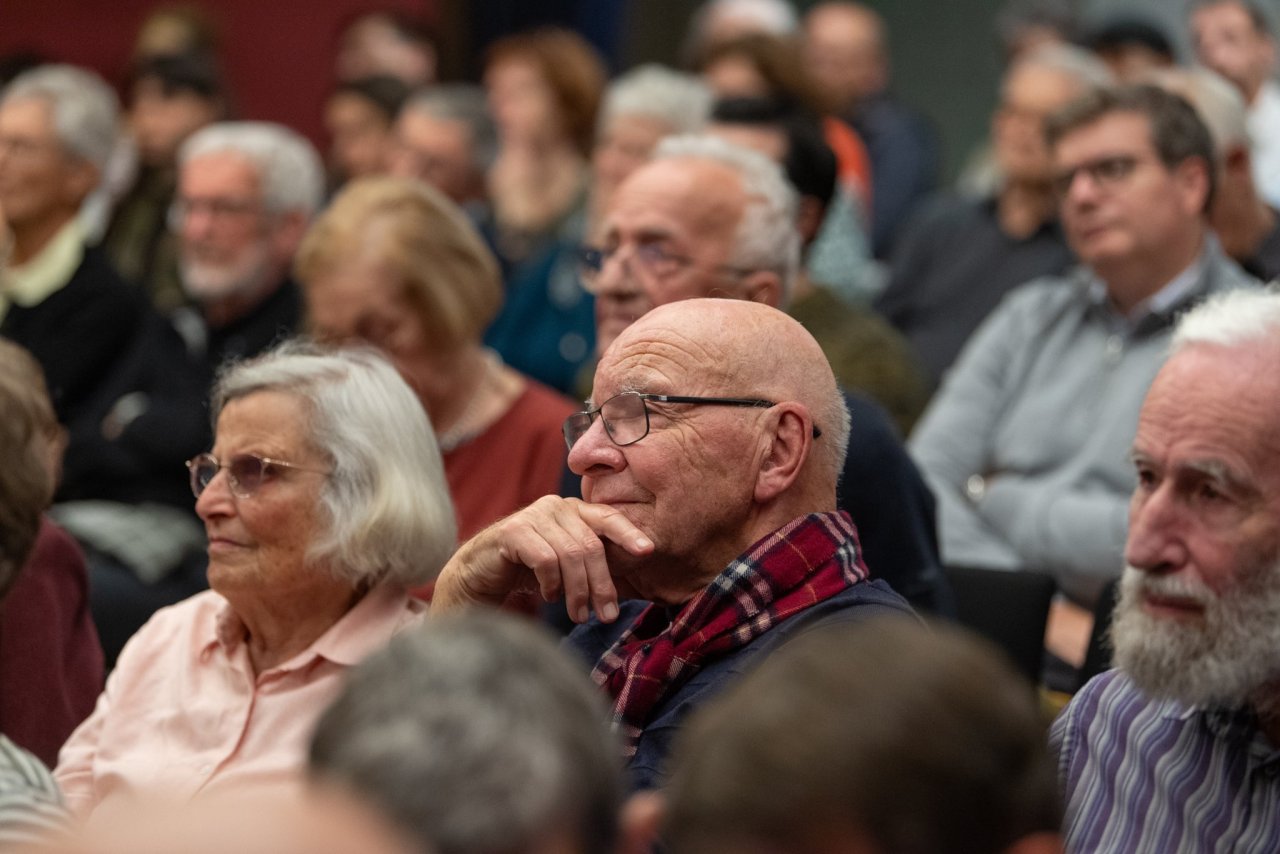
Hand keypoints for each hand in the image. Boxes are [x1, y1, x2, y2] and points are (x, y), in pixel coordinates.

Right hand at [433, 496, 653, 622]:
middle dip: (601, 585)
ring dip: (577, 591)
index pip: (607, 517)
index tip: (648, 552)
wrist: (480, 575)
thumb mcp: (568, 564)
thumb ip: (595, 561)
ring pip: (570, 555)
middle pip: (591, 545)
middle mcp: (556, 507)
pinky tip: (549, 595)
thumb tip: (636, 570)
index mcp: (574, 511)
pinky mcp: (513, 531)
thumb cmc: (530, 570)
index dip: (628, 534)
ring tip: (577, 614)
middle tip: (605, 616)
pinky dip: (552, 583)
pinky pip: (546, 559)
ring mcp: (533, 515)